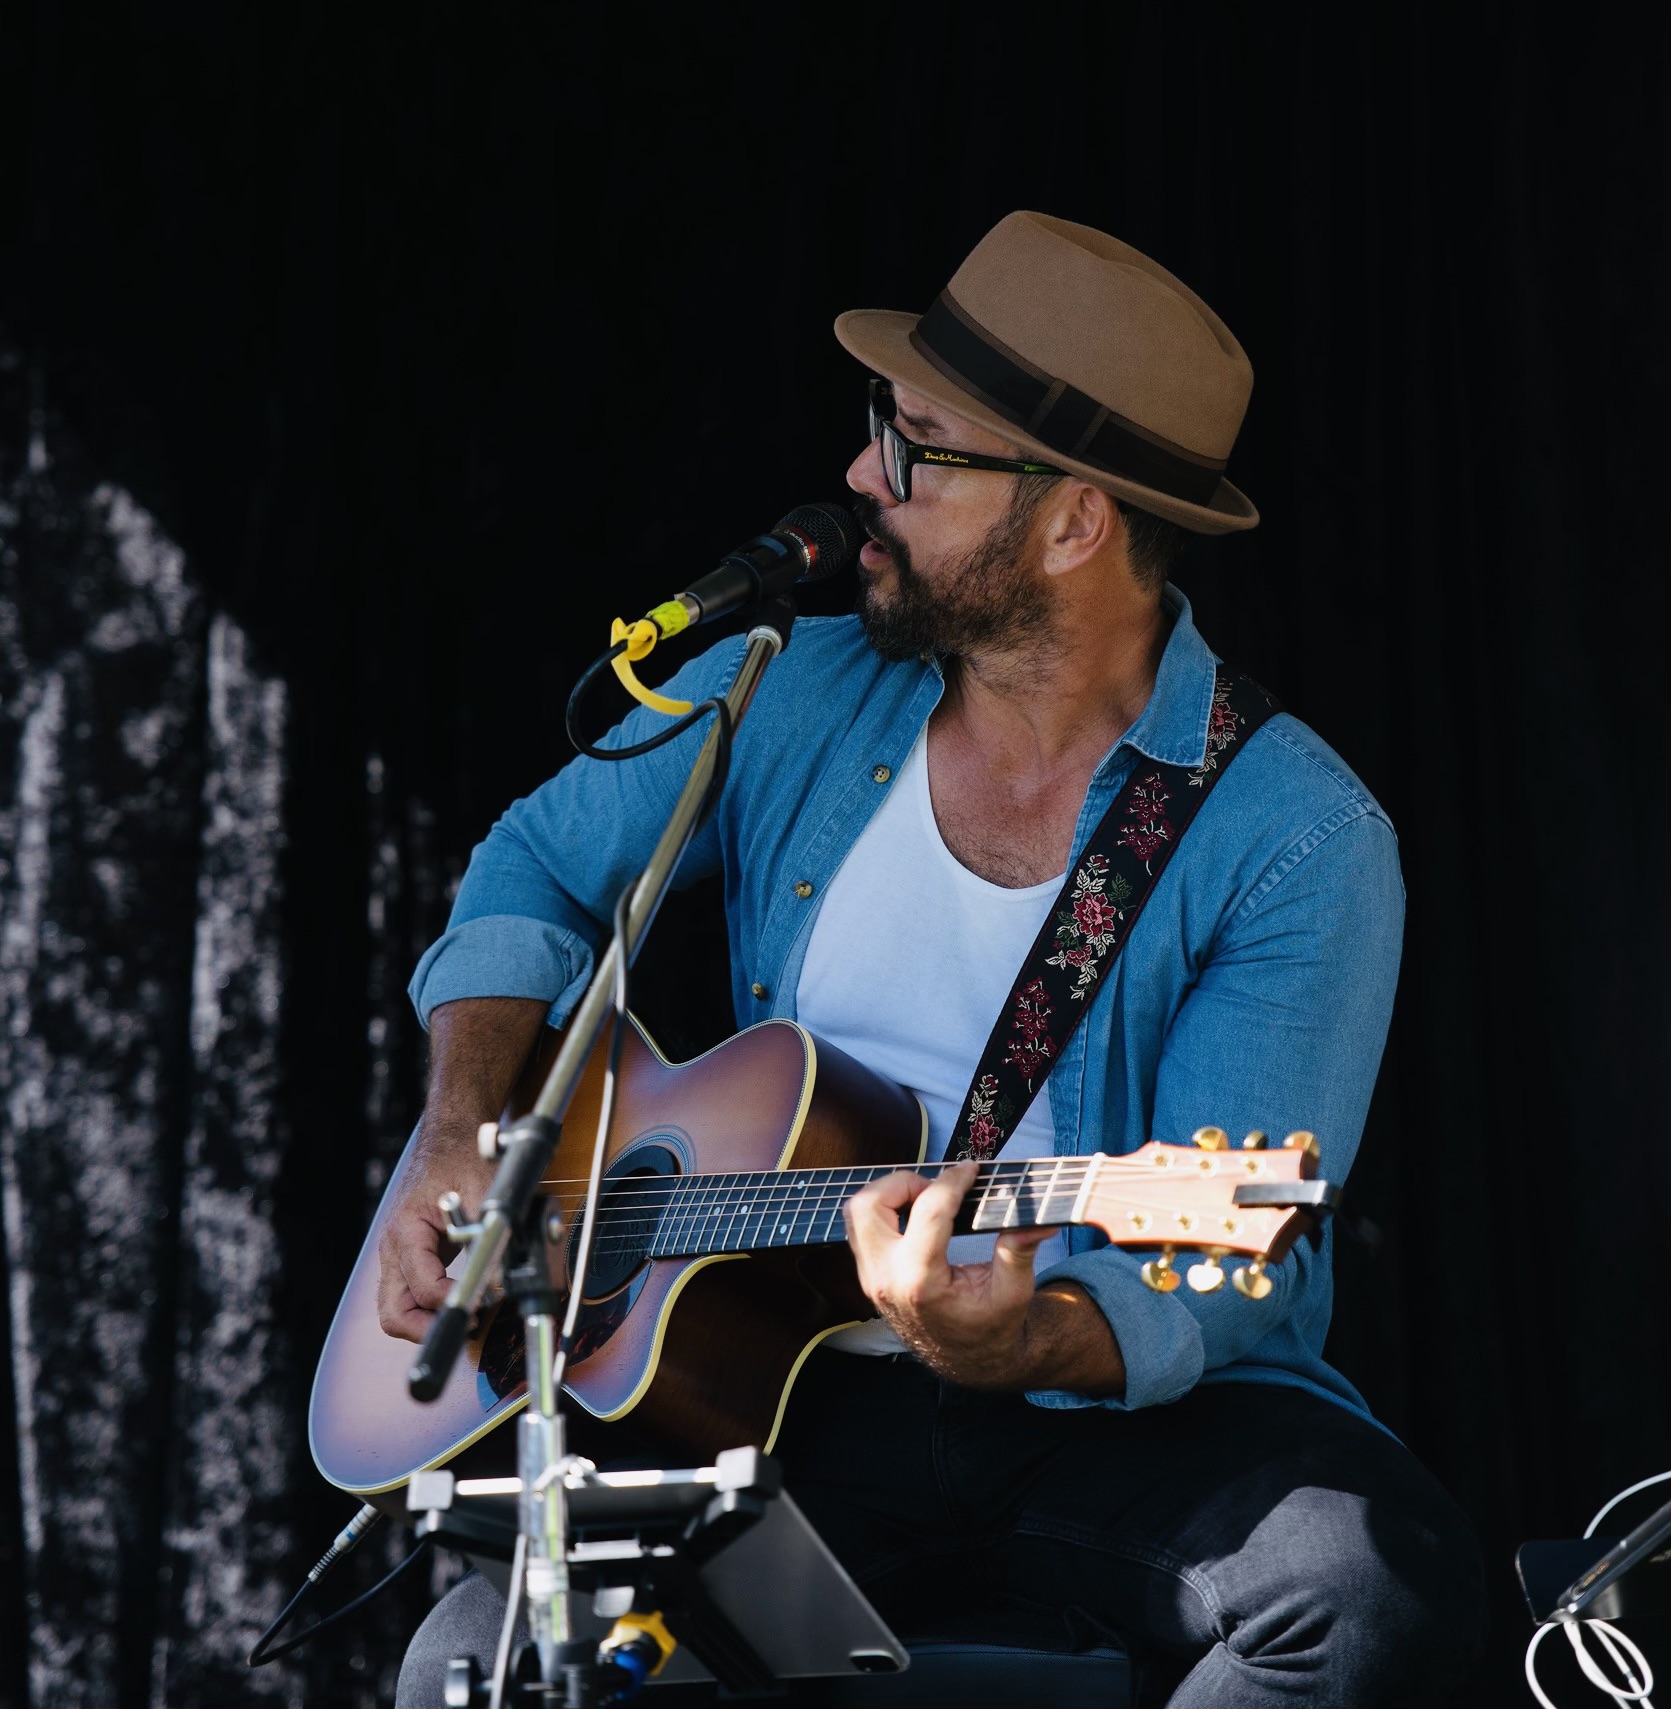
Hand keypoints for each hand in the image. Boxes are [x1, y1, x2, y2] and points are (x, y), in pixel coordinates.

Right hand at [376, 1127, 497, 1342]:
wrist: (451, 1138)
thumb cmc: (462, 1158)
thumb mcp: (485, 1189)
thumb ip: (492, 1234)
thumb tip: (500, 1281)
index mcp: (406, 1230)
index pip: (421, 1286)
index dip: (451, 1301)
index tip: (481, 1303)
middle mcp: (393, 1248)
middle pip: (394, 1312)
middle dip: (427, 1329)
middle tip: (468, 1325)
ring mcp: (397, 1256)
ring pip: (397, 1310)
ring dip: (427, 1323)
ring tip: (468, 1316)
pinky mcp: (408, 1259)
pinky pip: (409, 1297)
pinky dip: (429, 1308)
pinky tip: (460, 1302)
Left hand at [842, 1163, 1054, 1386]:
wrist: (969, 1360)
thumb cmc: (992, 1327)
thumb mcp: (1013, 1292)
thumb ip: (1019, 1251)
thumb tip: (1039, 1220)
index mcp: (921, 1282)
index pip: (928, 1210)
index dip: (952, 1180)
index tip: (971, 1169)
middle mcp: (887, 1278)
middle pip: (871, 1205)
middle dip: (903, 1183)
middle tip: (936, 1187)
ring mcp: (872, 1278)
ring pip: (857, 1213)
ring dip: (887, 1193)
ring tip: (924, 1197)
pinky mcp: (870, 1275)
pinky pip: (861, 1229)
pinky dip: (883, 1210)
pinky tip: (914, 1212)